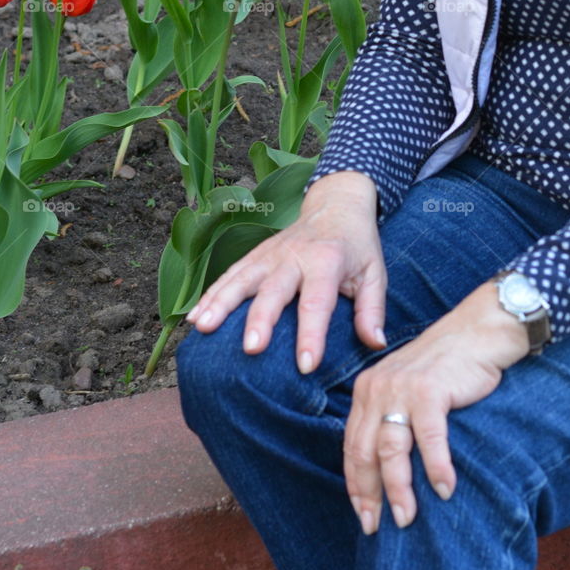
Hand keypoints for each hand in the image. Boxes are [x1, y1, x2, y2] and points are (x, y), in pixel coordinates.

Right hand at [185, 171, 387, 372]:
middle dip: (261, 319)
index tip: (306, 366)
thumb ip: (372, 309)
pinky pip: (230, 274)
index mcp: (327, 261)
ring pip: (241, 279)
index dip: (312, 334)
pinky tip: (194, 317)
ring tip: (202, 328)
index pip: (318, 301)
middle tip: (250, 349)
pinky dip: (211, 294)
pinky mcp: (256, 255)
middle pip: (273, 289)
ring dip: (221, 302)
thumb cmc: (358, 246)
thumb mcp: (375, 273)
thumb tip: (375, 345)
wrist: (337, 203)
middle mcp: (294, 256)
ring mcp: (270, 254)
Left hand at [344, 279, 529, 534]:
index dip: (355, 485)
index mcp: (368, 389)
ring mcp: (402, 388)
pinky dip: (437, 468)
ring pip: (391, 450)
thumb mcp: (407, 388)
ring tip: (408, 519)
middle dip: (370, 495)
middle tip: (378, 527)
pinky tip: (445, 489)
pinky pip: (429, 439)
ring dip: (399, 490)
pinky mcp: (429, 390)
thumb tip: (387, 471)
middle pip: (364, 452)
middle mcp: (377, 388)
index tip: (364, 515)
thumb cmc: (446, 366)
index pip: (352, 446)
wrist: (477, 330)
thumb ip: (392, 417)